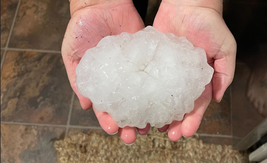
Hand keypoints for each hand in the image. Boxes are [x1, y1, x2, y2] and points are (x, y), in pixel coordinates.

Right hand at [61, 0, 144, 143]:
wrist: (101, 4)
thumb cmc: (82, 29)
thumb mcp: (72, 54)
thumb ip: (77, 79)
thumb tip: (85, 105)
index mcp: (101, 82)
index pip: (105, 106)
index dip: (108, 119)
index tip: (113, 129)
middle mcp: (119, 79)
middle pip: (126, 106)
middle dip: (129, 123)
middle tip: (135, 135)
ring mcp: (134, 70)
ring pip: (142, 95)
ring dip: (146, 111)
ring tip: (152, 124)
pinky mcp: (146, 57)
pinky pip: (153, 75)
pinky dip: (158, 89)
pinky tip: (162, 100)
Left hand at [153, 0, 235, 140]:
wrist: (189, 4)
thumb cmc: (210, 24)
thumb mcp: (226, 49)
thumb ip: (225, 74)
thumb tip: (219, 98)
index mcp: (199, 79)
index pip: (196, 105)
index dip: (192, 120)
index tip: (184, 132)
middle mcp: (181, 78)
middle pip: (176, 105)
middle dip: (172, 121)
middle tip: (165, 133)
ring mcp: (165, 70)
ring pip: (159, 96)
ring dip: (155, 111)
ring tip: (149, 125)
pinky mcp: (153, 60)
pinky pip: (147, 78)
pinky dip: (142, 91)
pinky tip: (137, 102)